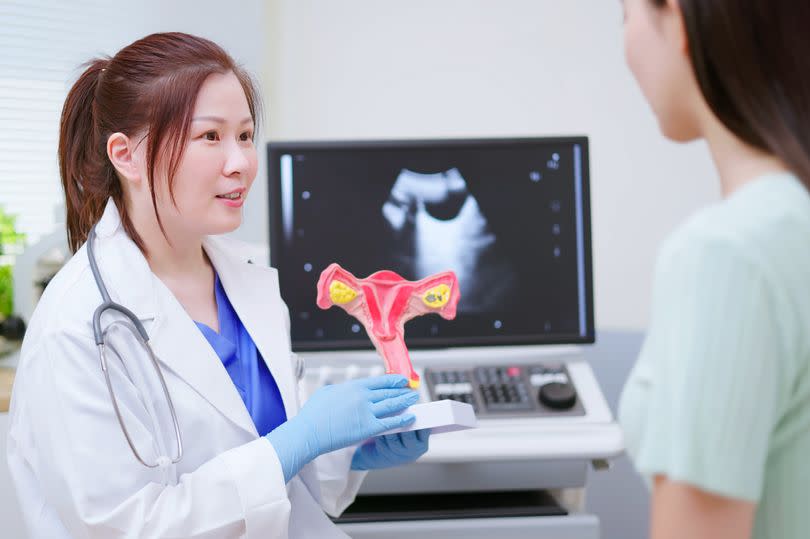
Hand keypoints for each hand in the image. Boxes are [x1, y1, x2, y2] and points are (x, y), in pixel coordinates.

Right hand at [266, 374, 418, 481]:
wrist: (309, 432)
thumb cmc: (313, 414)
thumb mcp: (327, 392)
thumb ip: (341, 389)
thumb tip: (348, 389)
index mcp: (353, 386)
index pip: (379, 381)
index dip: (392, 380)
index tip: (401, 380)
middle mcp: (363, 396)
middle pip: (388, 392)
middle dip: (402, 390)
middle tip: (411, 390)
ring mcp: (366, 412)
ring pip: (392, 405)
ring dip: (405, 402)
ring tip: (414, 399)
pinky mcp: (368, 428)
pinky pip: (390, 423)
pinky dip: (402, 419)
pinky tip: (410, 417)